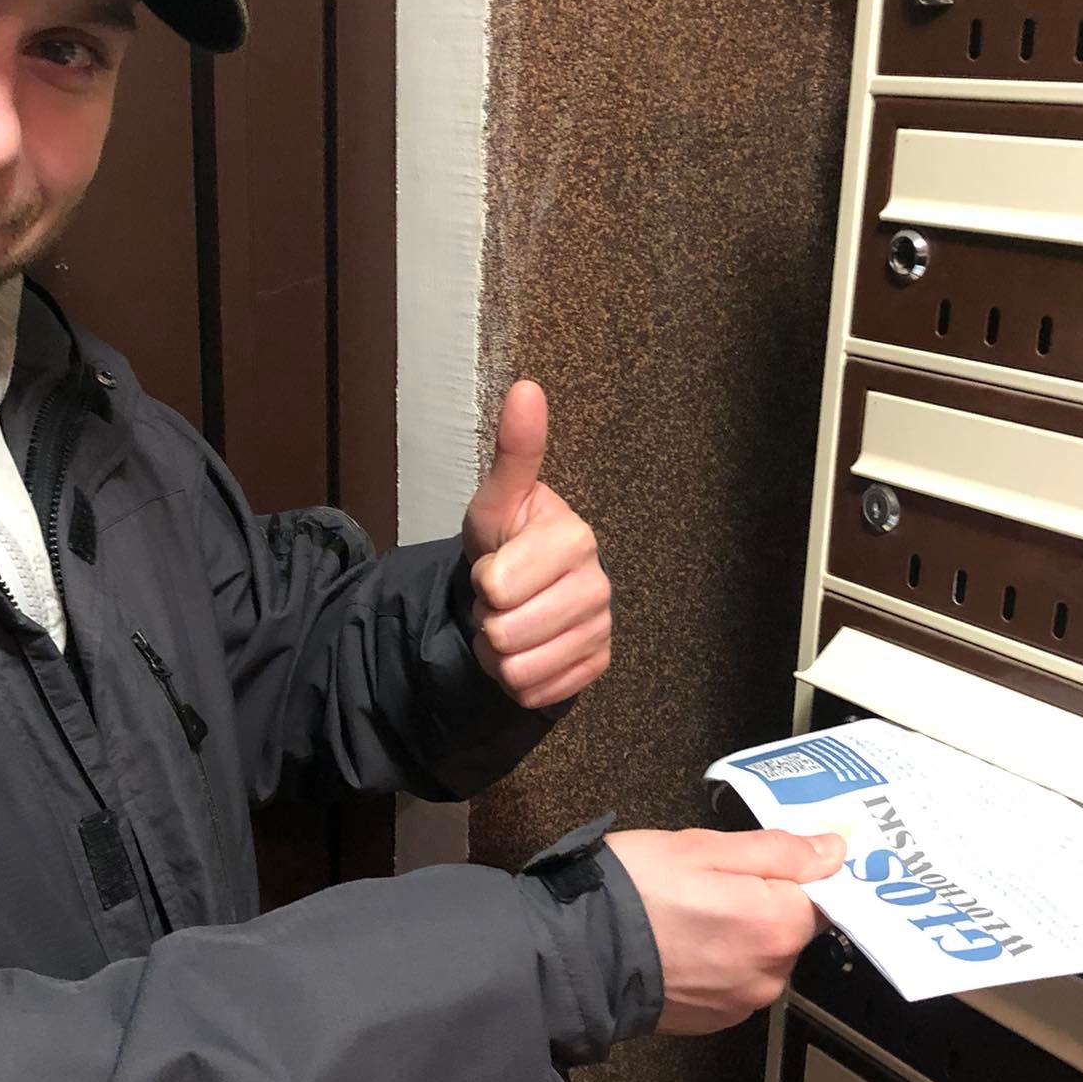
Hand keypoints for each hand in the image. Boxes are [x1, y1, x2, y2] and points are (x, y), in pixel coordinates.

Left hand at [463, 380, 610, 710]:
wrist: (523, 589)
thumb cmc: (508, 538)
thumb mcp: (499, 499)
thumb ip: (514, 451)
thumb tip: (526, 389)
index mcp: (574, 539)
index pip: (496, 586)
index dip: (482, 581)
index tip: (495, 565)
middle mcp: (598, 585)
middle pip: (505, 633)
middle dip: (488, 619)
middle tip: (501, 598)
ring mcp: (600, 629)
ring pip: (517, 668)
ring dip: (498, 651)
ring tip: (511, 620)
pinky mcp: (596, 665)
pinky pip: (535, 692)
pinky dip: (518, 678)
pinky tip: (528, 647)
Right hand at [605, 828, 844, 1032]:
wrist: (576, 954)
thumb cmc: (636, 890)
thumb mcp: (705, 847)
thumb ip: (779, 850)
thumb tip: (835, 851)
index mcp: (777, 926)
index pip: (822, 897)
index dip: (794, 875)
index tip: (758, 864)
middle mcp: (771, 974)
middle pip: (788, 929)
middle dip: (760, 904)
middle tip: (707, 882)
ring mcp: (742, 1003)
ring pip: (760, 957)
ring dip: (738, 936)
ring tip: (686, 915)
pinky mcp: (714, 1021)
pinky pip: (733, 983)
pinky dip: (716, 964)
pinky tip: (679, 946)